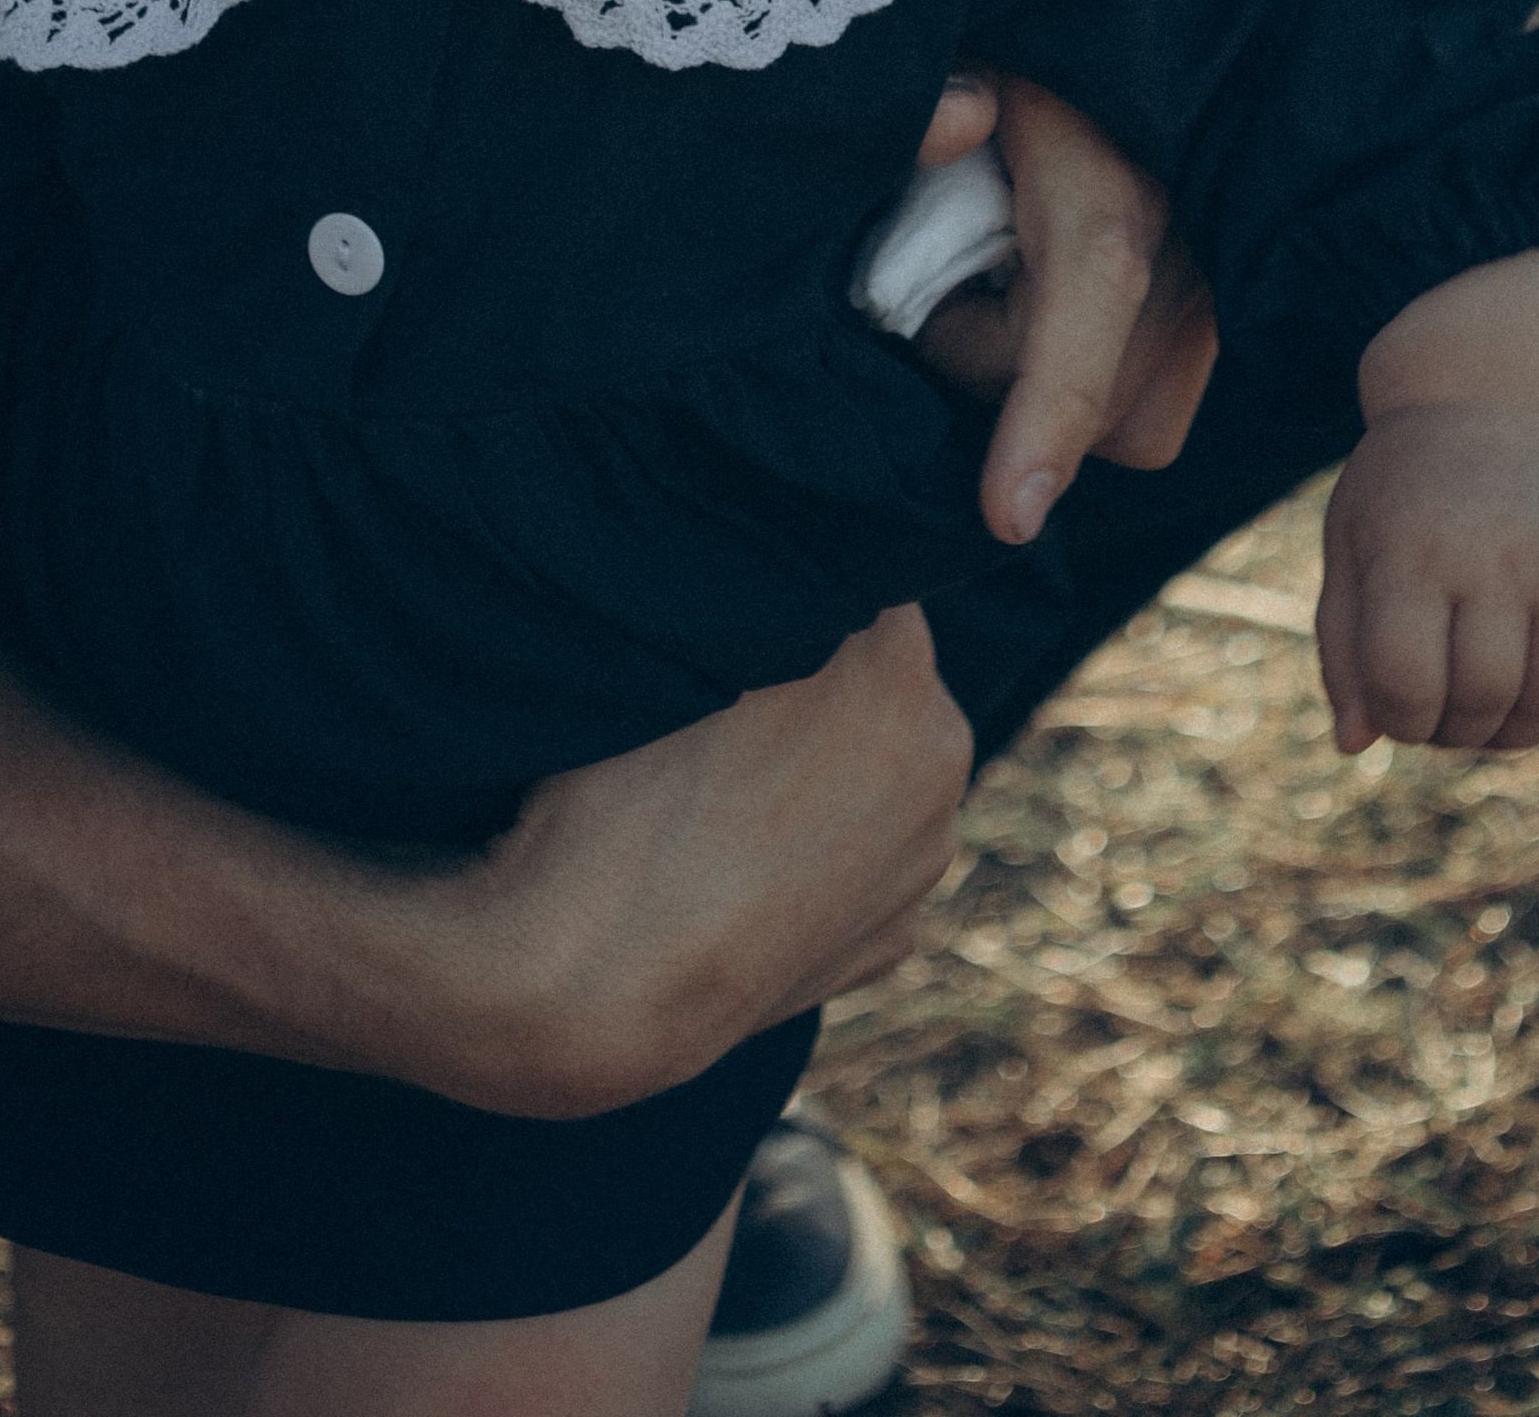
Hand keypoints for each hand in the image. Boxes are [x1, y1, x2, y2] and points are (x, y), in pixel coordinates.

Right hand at [436, 608, 970, 1119]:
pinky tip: (743, 867)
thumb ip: (750, 589)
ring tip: (725, 791)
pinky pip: (861, 862)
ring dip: (826, 767)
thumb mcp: (678, 642)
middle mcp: (941, 751)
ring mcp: (925, 857)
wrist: (597, 986)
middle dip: (822, 677)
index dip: (797, 583)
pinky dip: (816, 856)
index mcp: (898, 662)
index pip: (863, 577)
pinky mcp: (896, 941)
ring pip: (878, 772)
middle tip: (727, 696)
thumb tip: (764, 551)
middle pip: (883, 676)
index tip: (739, 604)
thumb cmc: (618, 793)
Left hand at [912, 72, 1217, 539]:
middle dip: (1000, 382)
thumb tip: (962, 119)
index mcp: (1111, 190)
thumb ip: (927, 93)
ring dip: (1048, 391)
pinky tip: (1042, 307)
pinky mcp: (1229, 309)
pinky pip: (1158, 404)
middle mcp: (1186, 250)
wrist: (1124, 21)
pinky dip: (1093, 386)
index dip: (1042, 427)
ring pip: (1136, 424)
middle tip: (940, 289)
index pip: (1091, 313)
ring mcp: (1220, 287)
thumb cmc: (1014, 42)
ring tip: (995, 290)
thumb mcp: (956, 55)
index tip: (1005, 518)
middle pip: (1100, 409)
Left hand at [1317, 403, 1538, 753]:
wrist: (1495, 397)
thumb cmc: (1406, 487)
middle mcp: (1494, 556)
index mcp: (1412, 549)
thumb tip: (1352, 746)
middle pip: (1482, 701)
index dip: (1397, 720)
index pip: (1406, 683)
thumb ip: (1344, 646)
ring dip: (1512, 731)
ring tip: (1485, 704)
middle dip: (1454, 733)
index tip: (1396, 706)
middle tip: (1441, 712)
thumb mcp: (1352, 544)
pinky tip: (1535, 683)